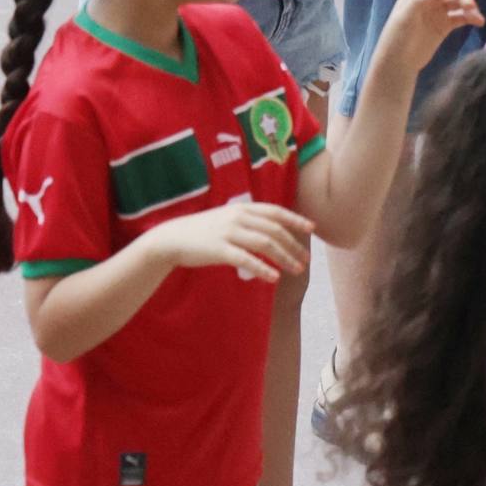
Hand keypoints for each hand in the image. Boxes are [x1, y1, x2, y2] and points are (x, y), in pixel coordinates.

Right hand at [145, 201, 314, 282]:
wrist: (172, 238)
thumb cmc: (203, 231)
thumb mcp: (228, 218)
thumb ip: (249, 221)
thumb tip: (273, 231)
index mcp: (242, 208)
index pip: (275, 212)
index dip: (295, 219)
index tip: (312, 229)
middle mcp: (238, 217)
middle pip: (274, 230)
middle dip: (293, 245)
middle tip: (305, 259)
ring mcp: (229, 232)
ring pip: (265, 244)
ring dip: (284, 257)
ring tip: (296, 269)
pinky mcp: (219, 250)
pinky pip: (246, 259)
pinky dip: (262, 268)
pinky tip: (273, 277)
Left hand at [375, 0, 482, 78]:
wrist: (398, 64)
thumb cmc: (396, 39)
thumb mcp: (403, 19)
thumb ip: (418, 1)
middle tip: (471, 6)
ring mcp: (437, 12)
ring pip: (458, 2)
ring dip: (469, 6)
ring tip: (477, 18)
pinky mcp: (444, 25)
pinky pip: (461, 16)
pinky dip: (471, 17)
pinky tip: (478, 22)